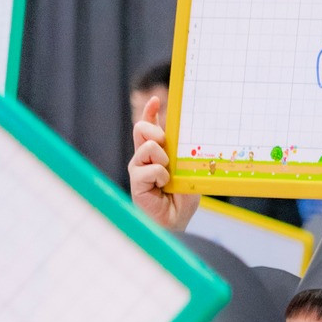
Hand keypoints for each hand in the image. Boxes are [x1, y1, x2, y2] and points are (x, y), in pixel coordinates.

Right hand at [128, 97, 199, 230]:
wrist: (176, 222)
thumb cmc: (181, 200)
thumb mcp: (186, 172)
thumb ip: (180, 156)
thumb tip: (182, 138)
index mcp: (156, 154)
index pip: (149, 128)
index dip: (150, 112)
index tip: (155, 99)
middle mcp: (143, 158)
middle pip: (141, 129)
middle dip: (155, 131)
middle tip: (165, 147)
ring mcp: (138, 168)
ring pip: (148, 148)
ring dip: (164, 162)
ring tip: (167, 179)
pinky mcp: (135, 181)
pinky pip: (150, 169)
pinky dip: (161, 178)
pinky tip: (162, 189)